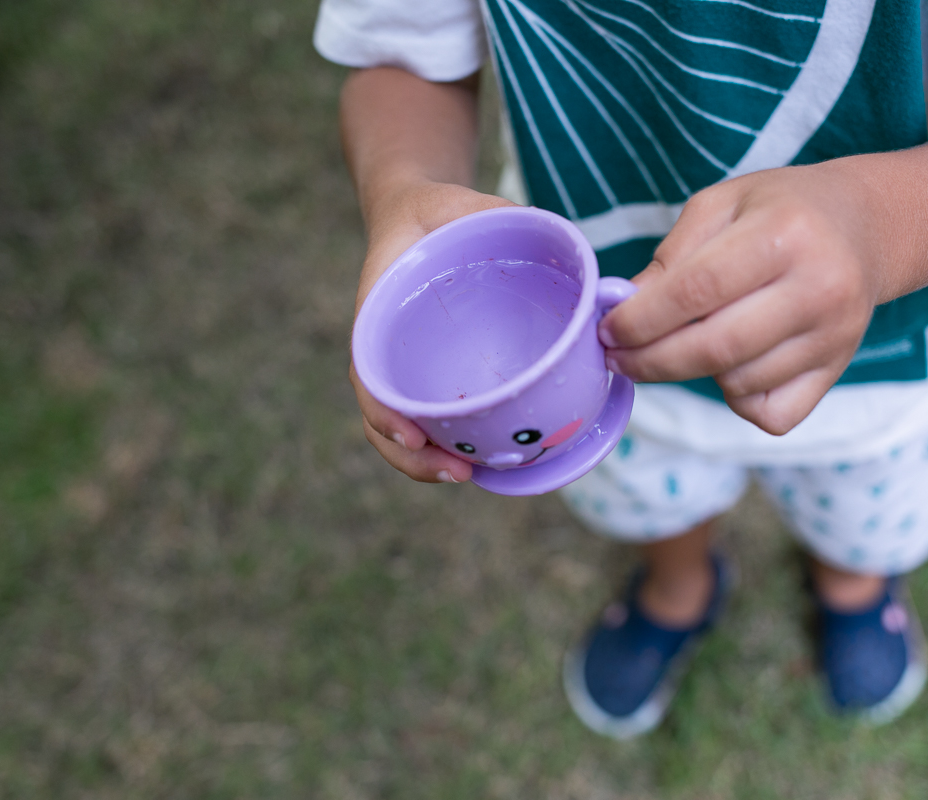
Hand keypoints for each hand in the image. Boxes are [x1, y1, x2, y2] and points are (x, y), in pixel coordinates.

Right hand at [351, 181, 514, 481]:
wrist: (421, 216)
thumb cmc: (437, 213)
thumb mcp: (458, 203)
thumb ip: (495, 214)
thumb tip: (559, 237)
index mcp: (377, 315)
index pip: (368, 376)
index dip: (385, 412)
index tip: (412, 435)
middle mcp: (386, 350)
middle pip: (385, 418)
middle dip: (414, 457)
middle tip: (457, 471)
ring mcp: (407, 366)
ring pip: (408, 427)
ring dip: (431, 461)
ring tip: (471, 474)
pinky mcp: (432, 373)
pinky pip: (434, 415)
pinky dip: (450, 440)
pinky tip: (483, 456)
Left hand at [598, 165, 881, 434]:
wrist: (867, 226)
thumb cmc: (783, 210)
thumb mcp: (723, 204)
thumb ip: (672, 256)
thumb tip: (625, 310)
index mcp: (784, 233)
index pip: (697, 290)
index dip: (641, 319)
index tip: (608, 331)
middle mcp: (818, 287)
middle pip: (715, 348)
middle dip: (651, 361)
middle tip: (619, 358)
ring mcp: (834, 335)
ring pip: (739, 384)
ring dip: (695, 373)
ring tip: (688, 341)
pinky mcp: (838, 369)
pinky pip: (771, 413)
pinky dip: (739, 399)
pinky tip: (734, 366)